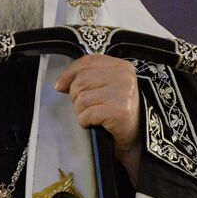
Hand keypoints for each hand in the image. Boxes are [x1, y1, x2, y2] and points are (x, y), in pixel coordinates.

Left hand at [54, 54, 141, 183]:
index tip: (60, 85)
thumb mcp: (106, 86)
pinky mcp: (119, 111)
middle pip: (81, 80)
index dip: (69, 73)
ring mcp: (123, 94)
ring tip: (94, 115)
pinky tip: (95, 123)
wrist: (136, 135)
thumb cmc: (117, 109)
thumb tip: (60, 84)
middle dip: (76, 96)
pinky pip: (87, 114)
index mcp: (122, 66)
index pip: (87, 61)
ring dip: (81, 111)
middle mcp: (125, 77)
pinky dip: (85, 121)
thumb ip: (86, 77)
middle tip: (87, 106)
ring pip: (81, 98)